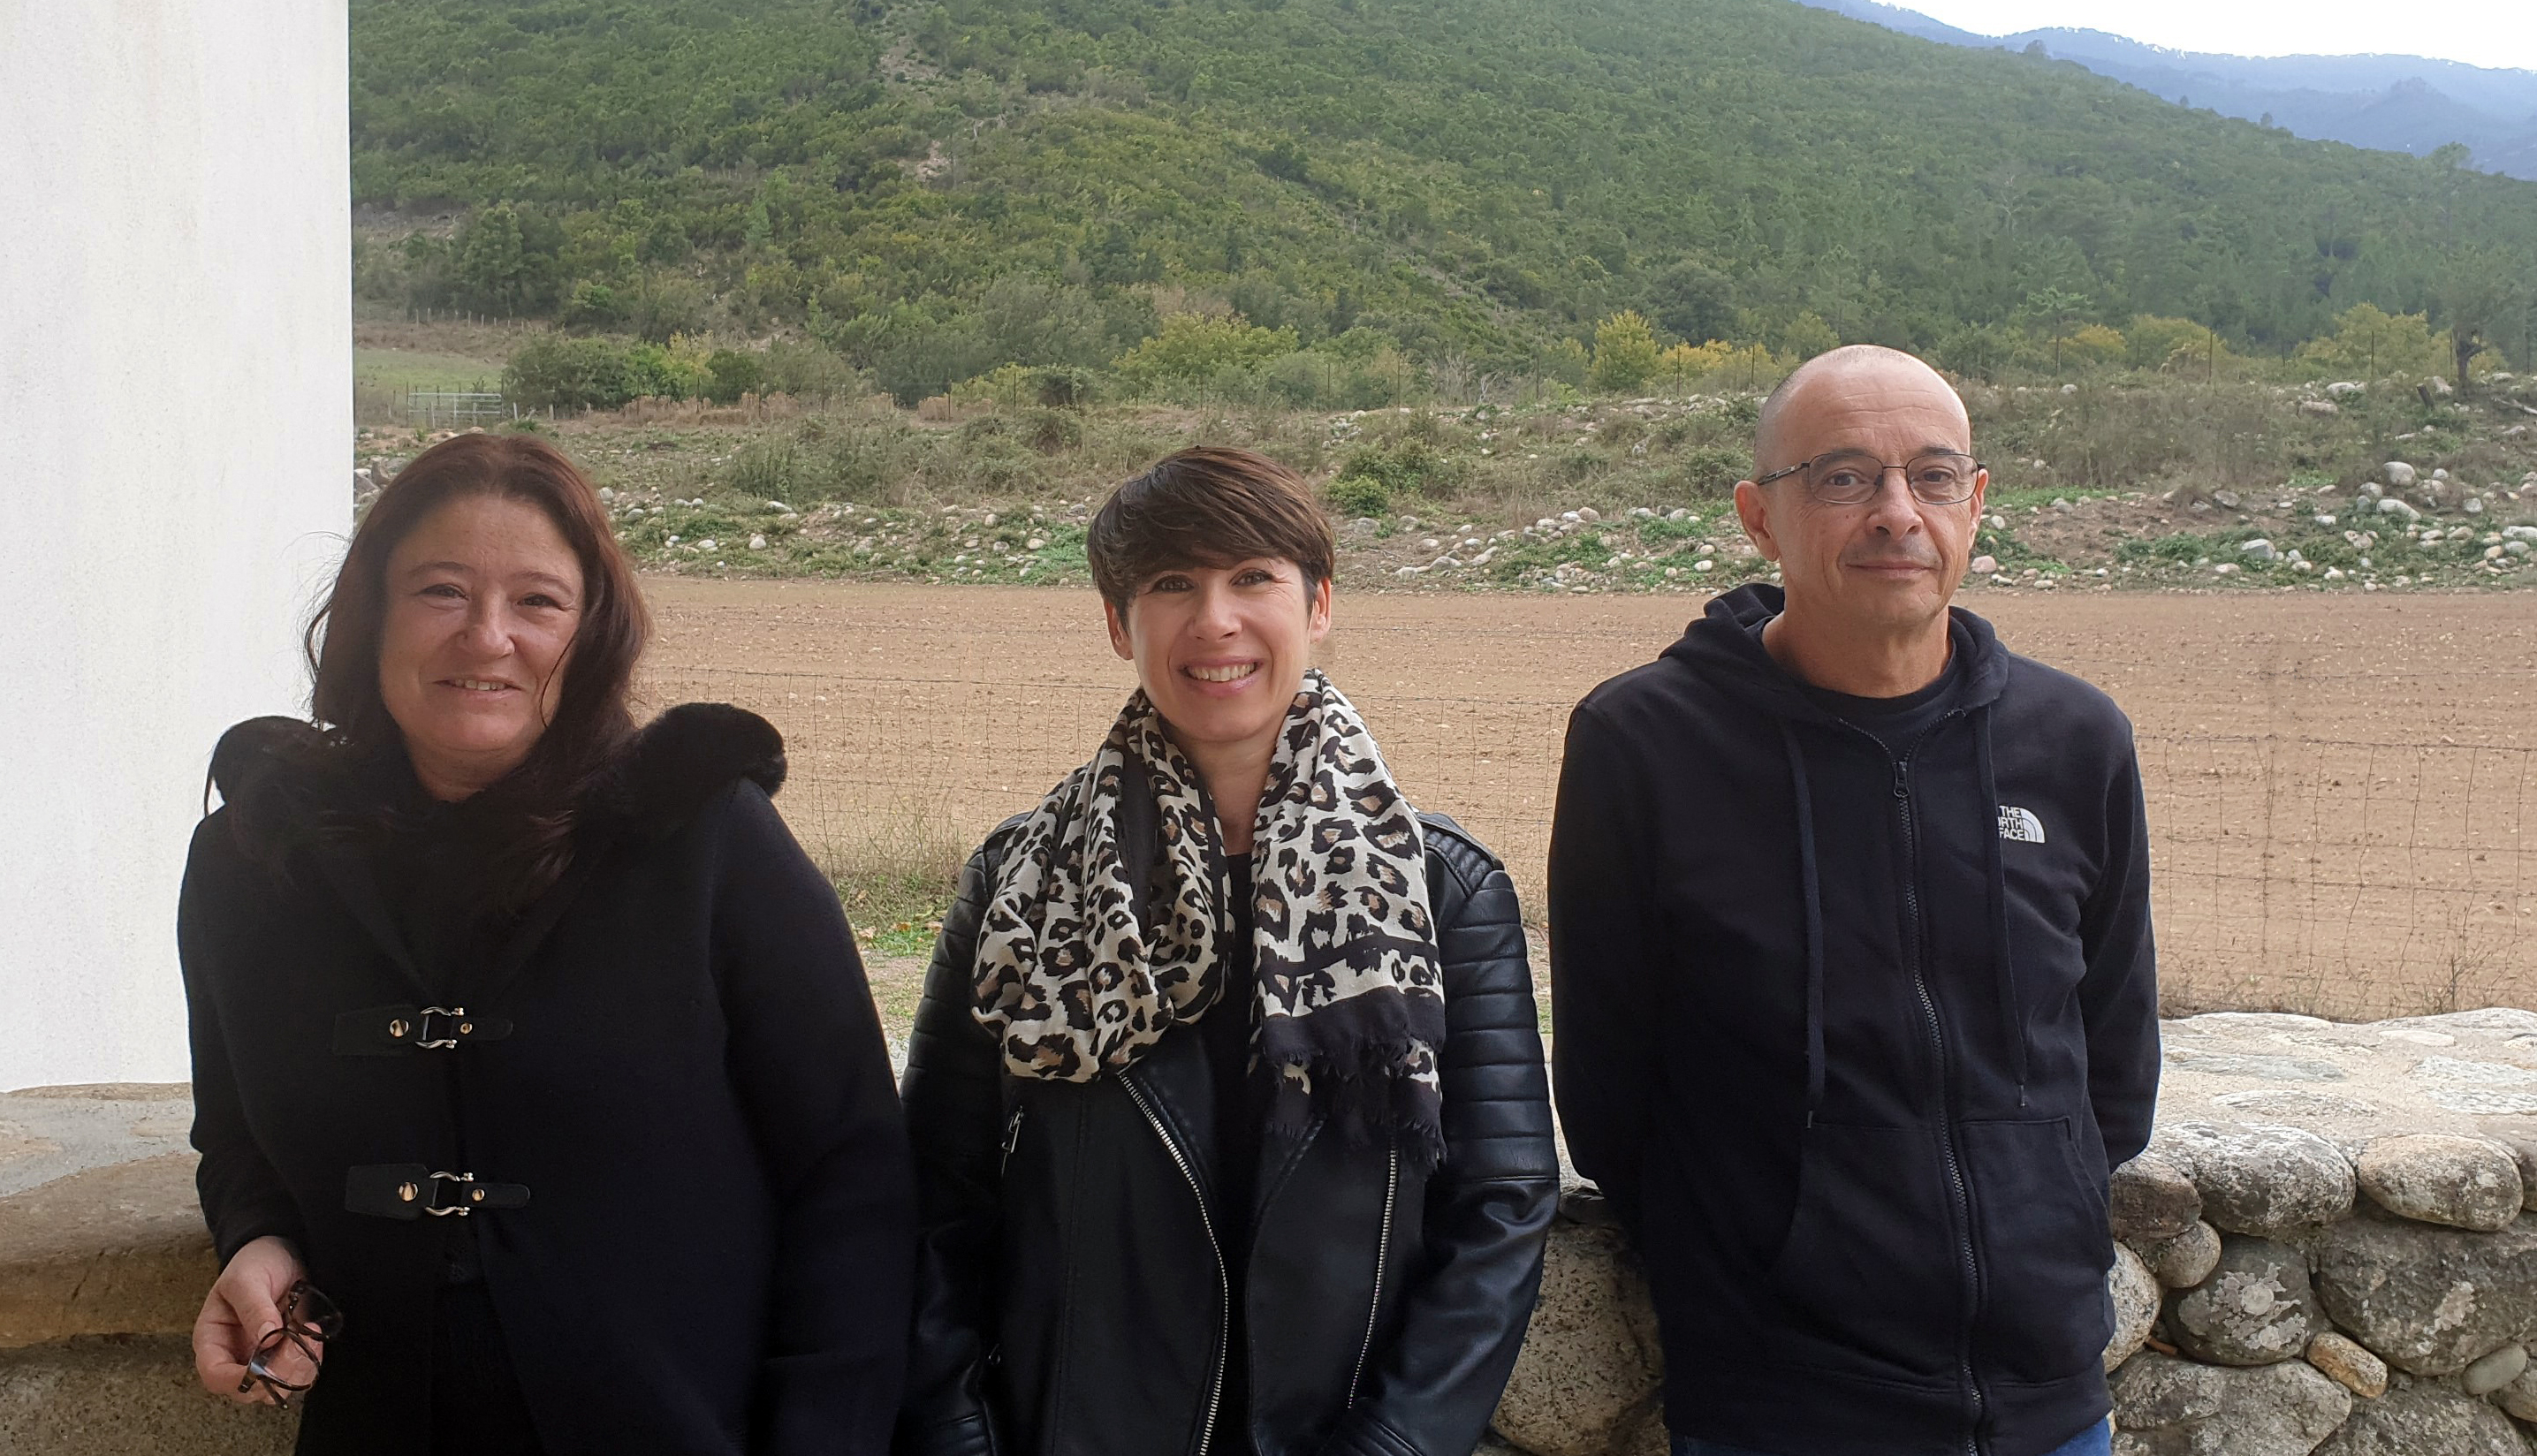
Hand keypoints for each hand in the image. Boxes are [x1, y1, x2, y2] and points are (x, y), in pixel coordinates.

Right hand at [193, 1235, 314, 1403]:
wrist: (284, 1254)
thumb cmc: (255, 1263)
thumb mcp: (248, 1278)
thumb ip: (254, 1308)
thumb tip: (267, 1339)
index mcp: (212, 1340)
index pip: (215, 1375)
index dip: (237, 1379)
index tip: (265, 1366)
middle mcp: (234, 1356)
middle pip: (248, 1390)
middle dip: (276, 1374)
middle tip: (298, 1342)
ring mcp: (261, 1360)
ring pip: (276, 1389)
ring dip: (298, 1369)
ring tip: (310, 1333)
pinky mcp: (286, 1358)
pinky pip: (298, 1377)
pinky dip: (310, 1363)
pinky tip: (315, 1336)